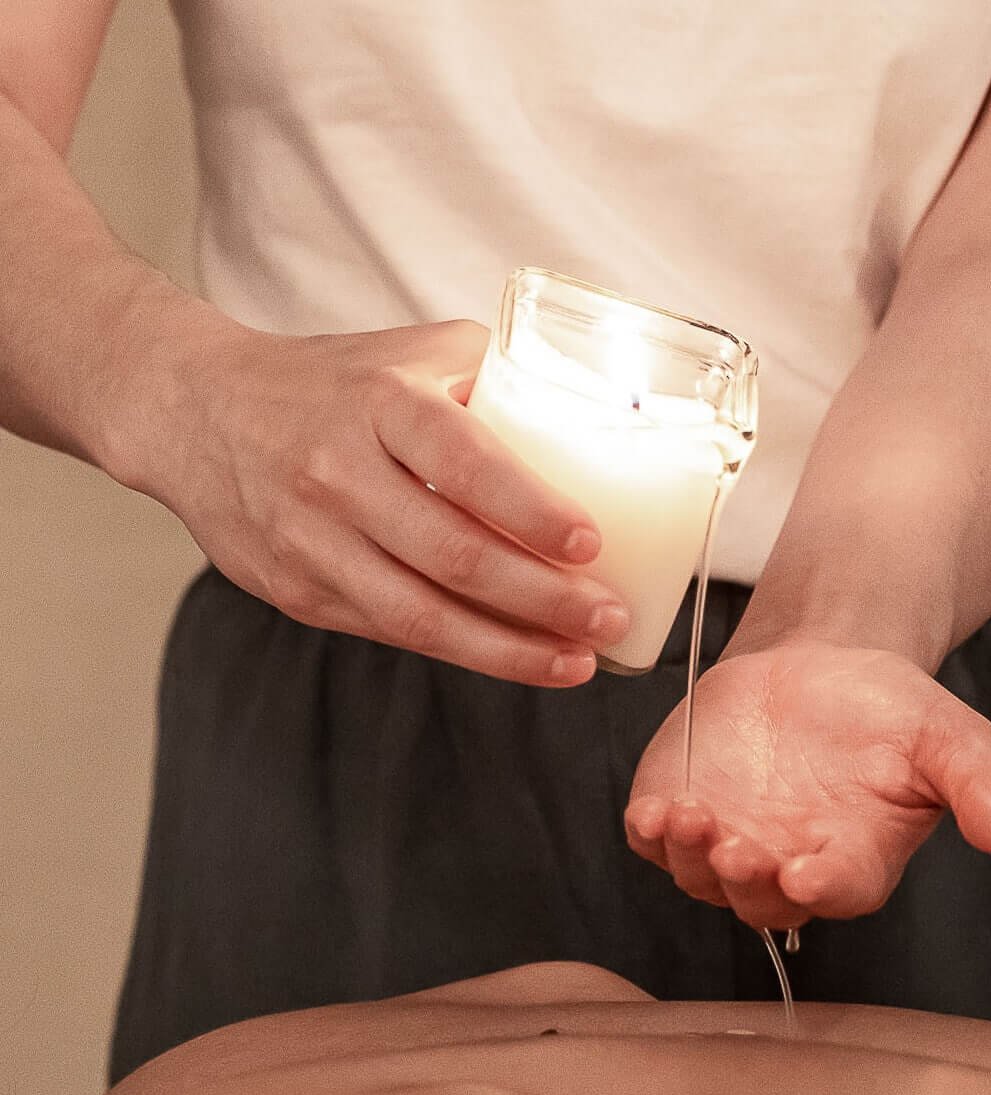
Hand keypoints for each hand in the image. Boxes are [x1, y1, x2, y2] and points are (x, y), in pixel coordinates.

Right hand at [121, 319, 629, 684]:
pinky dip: (464, 651)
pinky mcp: (296, 590)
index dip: (530, 509)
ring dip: (510, 649)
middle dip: (543, 599)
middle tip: (609, 617)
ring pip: (420, 614)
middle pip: (452, 554)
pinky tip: (519, 657)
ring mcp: (310, 539)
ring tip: (578, 660)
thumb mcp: (417, 353)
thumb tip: (606, 419)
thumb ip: (504, 377)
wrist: (196, 411)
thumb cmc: (337, 382)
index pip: (463, 460)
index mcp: (380, 402)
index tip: (591, 543)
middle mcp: (337, 472)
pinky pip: (392, 631)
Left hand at [624, 642, 990, 928]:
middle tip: (738, 847)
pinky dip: (650, 834)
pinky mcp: (681, 812)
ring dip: (691, 857)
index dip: (822, 887)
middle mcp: (789, 866)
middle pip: (761, 900)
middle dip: (746, 880)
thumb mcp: (949, 735)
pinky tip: (654, 808)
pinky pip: (655, 843)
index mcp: (857, 859)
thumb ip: (979, 782)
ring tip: (689, 815)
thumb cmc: (891, 710)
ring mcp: (730, 844)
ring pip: (702, 878)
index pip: (840, 890)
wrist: (823, 663)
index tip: (807, 872)